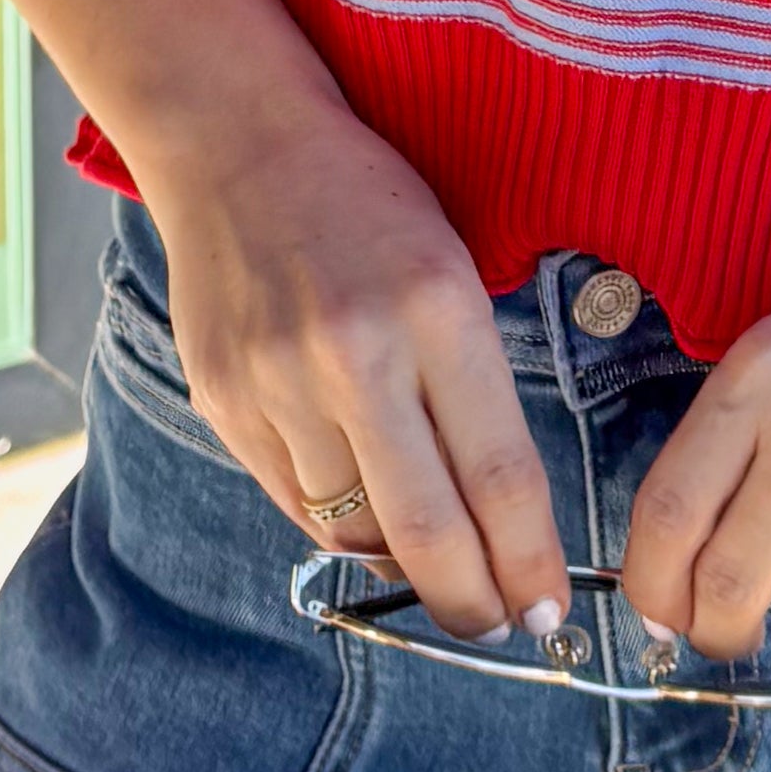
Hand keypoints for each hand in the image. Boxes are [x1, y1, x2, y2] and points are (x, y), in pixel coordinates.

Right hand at [0, 0, 570, 656]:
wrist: (235, 144)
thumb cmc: (368, 202)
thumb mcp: (451, 268)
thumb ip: (471, 387)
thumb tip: (495, 521)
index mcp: (435, 306)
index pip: (499, 471)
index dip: (530, 560)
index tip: (548, 609)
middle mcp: (354, 350)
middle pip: (428, 526)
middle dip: (472, 600)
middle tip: (499, 627)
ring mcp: (277, 381)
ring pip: (355, 527)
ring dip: (403, 567)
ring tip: (440, 572)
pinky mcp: (222, 399)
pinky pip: (294, 501)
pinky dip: (338, 524)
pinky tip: (369, 518)